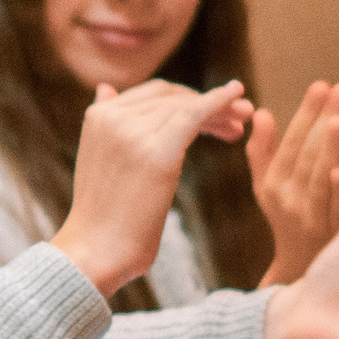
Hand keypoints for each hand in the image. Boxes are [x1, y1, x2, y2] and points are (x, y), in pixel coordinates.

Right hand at [51, 79, 253, 295]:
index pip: (151, 94)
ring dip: (221, 109)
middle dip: (207, 102)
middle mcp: (113, 117)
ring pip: (186, 107)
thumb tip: (105, 88)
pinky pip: (193, 116)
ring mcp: (133, 132)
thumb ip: (108, 125)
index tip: (214, 112)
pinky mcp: (157, 152)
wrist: (96, 250)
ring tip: (243, 121)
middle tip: (240, 114)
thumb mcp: (98, 158)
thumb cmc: (101, 215)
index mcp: (97, 116)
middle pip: (172, 97)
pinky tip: (237, 96)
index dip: (185, 98)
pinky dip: (218, 101)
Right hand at [249, 80, 338, 284]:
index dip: (305, 114)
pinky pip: (336, 212)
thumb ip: (262, 152)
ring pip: (319, 178)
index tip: (321, 85)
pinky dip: (338, 192)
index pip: (290, 143)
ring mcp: (312, 218)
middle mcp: (289, 200)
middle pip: (307, 155)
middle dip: (323, 119)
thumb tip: (263, 113)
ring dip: (328, 149)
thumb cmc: (287, 221)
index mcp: (272, 185)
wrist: (301, 272)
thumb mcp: (267, 188)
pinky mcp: (335, 234)